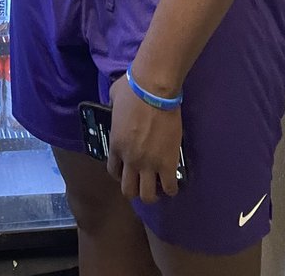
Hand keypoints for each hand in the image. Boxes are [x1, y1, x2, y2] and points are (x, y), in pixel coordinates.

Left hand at [107, 74, 181, 203]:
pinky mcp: (168, 163)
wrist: (154, 89)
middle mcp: (130, 159)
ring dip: (152, 194)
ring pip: (147, 195)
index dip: (120, 173)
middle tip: (142, 182)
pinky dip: (171, 189)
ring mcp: (149, 164)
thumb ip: (112, 106)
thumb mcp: (114, 97)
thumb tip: (115, 104)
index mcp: (116, 144)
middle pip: (128, 190)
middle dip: (135, 189)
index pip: (113, 171)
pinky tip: (172, 184)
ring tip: (158, 186)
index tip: (127, 169)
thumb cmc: (132, 89)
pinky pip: (169, 187)